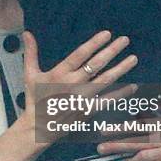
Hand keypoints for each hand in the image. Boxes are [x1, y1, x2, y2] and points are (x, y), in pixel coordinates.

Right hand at [23, 30, 137, 145]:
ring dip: (121, 69)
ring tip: (133, 58)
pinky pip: (107, 101)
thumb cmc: (34, 99)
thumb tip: (27, 33)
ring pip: (105, 81)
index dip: (94, 43)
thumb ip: (31, 52)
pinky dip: (121, 94)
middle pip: (96, 65)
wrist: (38, 127)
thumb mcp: (30, 74)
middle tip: (125, 40)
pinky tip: (133, 86)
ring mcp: (82, 98)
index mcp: (59, 73)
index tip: (107, 33)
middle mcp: (73, 84)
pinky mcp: (88, 110)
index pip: (80, 54)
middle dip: (112, 51)